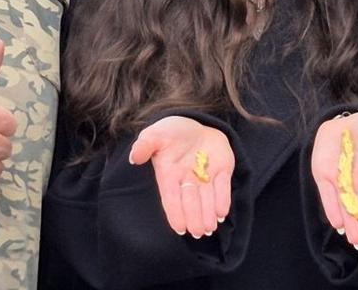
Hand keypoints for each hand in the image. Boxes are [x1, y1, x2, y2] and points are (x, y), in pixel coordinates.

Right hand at [128, 116, 234, 238]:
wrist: (196, 123)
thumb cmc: (171, 132)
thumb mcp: (155, 134)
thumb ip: (145, 144)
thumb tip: (134, 158)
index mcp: (169, 175)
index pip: (171, 198)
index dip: (176, 213)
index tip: (180, 229)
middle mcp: (187, 180)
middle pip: (191, 202)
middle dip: (194, 217)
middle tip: (198, 232)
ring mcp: (206, 177)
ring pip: (207, 199)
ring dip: (208, 214)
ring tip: (209, 228)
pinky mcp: (222, 171)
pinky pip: (223, 187)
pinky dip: (223, 200)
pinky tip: (222, 212)